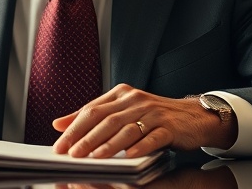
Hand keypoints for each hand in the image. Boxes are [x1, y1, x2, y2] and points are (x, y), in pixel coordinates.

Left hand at [51, 84, 236, 158]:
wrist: (192, 116)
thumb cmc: (153, 116)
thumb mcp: (121, 111)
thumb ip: (91, 116)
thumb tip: (58, 124)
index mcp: (121, 94)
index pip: (92, 110)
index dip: (74, 128)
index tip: (60, 146)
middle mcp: (135, 100)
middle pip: (107, 119)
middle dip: (87, 138)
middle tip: (73, 154)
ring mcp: (154, 112)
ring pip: (127, 128)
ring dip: (109, 144)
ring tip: (95, 158)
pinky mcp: (170, 127)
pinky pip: (153, 137)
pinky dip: (140, 146)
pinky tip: (129, 156)